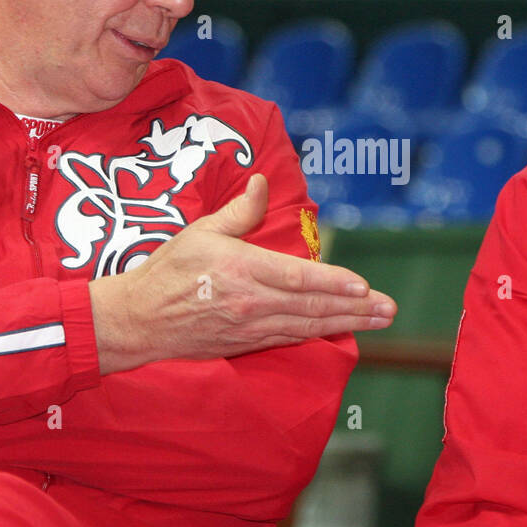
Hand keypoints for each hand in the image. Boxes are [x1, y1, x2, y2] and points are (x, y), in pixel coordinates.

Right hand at [89, 173, 396, 374]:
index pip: (298, 279)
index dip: (334, 283)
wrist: (136, 322)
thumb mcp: (200, 231)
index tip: (364, 286)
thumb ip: (239, 210)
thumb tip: (262, 181)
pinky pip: (290, 339)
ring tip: (379, 320)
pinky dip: (318, 334)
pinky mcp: (246, 345)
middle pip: (313, 307)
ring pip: (307, 327)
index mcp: (241, 271)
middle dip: (356, 308)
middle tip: (390, 308)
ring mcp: (250, 329)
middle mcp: (251, 304)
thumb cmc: (167, 271)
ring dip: (347, 324)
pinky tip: (340, 330)